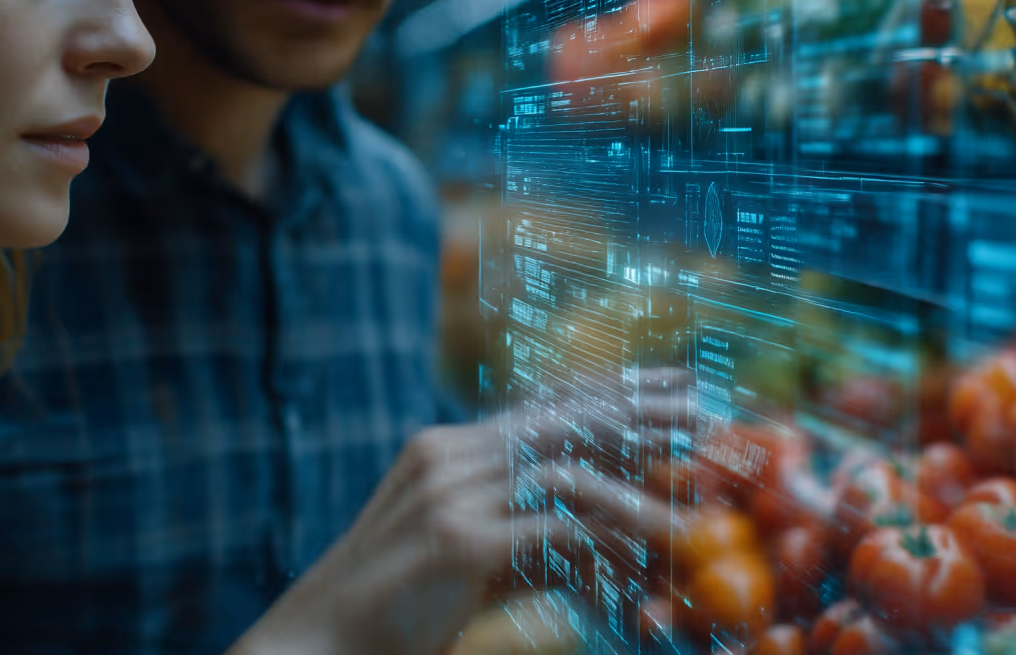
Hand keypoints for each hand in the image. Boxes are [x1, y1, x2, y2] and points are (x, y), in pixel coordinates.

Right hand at [228, 370, 688, 654]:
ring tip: (691, 510)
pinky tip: (641, 555)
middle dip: (637, 413)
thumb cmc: (388, 613)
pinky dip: (603, 541)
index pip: (541, 408)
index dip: (608, 394)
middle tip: (701, 409)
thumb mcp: (466, 565)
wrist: (314, 642)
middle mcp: (447, 457)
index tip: (668, 385)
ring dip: (634, 490)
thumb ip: (526, 542)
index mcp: (444, 452)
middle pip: (561, 421)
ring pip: (563, 471)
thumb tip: (599, 549)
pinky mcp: (457, 541)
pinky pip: (552, 529)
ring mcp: (449, 494)